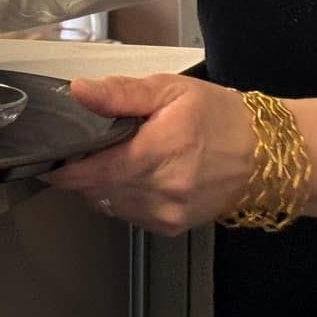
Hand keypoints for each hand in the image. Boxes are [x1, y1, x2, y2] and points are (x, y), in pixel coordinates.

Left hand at [46, 73, 258, 235]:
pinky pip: (129, 214)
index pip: (89, 172)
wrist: (262, 154)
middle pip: (93, 190)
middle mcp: (161, 189)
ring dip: (104, 184)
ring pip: (108, 204)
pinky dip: (125, 197)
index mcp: (157, 151)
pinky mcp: (170, 226)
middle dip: (85, 170)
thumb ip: (121, 93)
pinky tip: (143, 175)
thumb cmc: (218, 116)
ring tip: (126, 157)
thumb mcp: (170, 90)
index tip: (54, 156)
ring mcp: (165, 213)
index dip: (64, 166)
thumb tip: (80, 91)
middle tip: (97, 146)